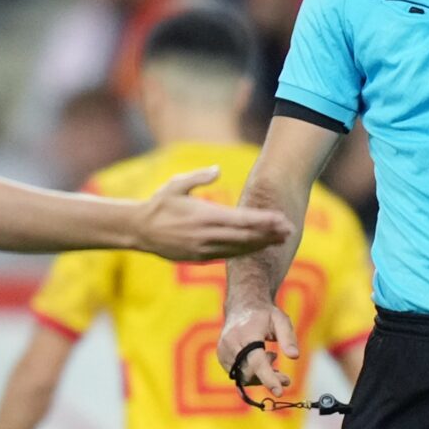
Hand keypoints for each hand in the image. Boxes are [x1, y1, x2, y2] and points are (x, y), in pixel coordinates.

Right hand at [126, 167, 293, 261]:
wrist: (138, 230)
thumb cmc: (159, 203)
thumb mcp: (176, 185)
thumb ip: (198, 177)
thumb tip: (217, 169)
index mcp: (203, 216)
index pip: (240, 219)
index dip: (264, 221)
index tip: (281, 219)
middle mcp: (206, 235)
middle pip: (245, 237)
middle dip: (269, 234)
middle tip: (290, 231)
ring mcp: (203, 249)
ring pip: (238, 249)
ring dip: (260, 245)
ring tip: (280, 240)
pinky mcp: (199, 259)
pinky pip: (227, 256)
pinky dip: (244, 252)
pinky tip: (257, 248)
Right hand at [218, 298, 300, 396]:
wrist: (242, 307)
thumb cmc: (264, 314)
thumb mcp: (281, 320)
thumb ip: (288, 338)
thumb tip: (295, 356)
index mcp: (246, 334)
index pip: (256, 362)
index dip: (268, 378)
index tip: (279, 392)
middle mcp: (231, 344)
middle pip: (250, 373)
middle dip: (269, 379)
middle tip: (286, 379)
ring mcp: (223, 352)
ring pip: (244, 377)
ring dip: (261, 376)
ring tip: (272, 357)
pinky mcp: (222, 358)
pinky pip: (238, 375)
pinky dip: (252, 374)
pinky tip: (262, 360)